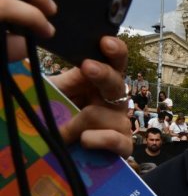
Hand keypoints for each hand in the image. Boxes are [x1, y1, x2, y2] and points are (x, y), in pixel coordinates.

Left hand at [52, 38, 132, 157]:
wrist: (62, 153)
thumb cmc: (60, 120)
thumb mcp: (56, 95)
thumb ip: (64, 79)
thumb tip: (67, 61)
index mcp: (100, 83)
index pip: (114, 61)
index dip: (115, 51)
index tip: (105, 43)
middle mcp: (114, 100)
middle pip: (116, 82)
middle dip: (103, 74)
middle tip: (88, 68)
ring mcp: (121, 123)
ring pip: (102, 114)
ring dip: (77, 123)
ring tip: (63, 132)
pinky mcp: (124, 145)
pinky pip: (114, 139)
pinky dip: (95, 139)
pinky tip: (84, 141)